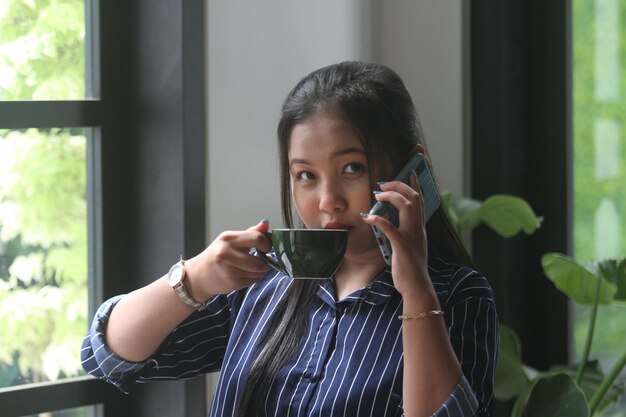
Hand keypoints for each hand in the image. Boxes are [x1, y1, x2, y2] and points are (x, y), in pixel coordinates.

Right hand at [183, 219, 272, 299]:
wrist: (199, 274)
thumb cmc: (217, 254)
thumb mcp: (231, 240)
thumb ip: (250, 232)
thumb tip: (266, 223)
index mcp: (228, 239)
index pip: (257, 238)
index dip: (267, 244)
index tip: (267, 247)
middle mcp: (226, 254)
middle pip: (259, 261)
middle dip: (267, 262)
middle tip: (267, 259)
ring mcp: (228, 270)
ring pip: (258, 272)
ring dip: (261, 270)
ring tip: (255, 266)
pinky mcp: (232, 283)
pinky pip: (253, 280)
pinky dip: (254, 277)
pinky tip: (247, 273)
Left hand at [361, 174, 435, 302]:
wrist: (417, 287)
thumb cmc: (410, 269)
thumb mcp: (409, 247)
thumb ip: (403, 234)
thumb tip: (389, 224)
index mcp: (420, 229)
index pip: (421, 201)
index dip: (416, 185)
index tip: (410, 173)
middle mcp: (418, 229)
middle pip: (414, 198)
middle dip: (399, 185)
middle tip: (383, 182)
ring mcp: (412, 236)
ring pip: (407, 206)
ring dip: (392, 196)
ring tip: (379, 194)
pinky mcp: (403, 246)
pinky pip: (390, 228)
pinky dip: (379, 220)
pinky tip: (368, 217)